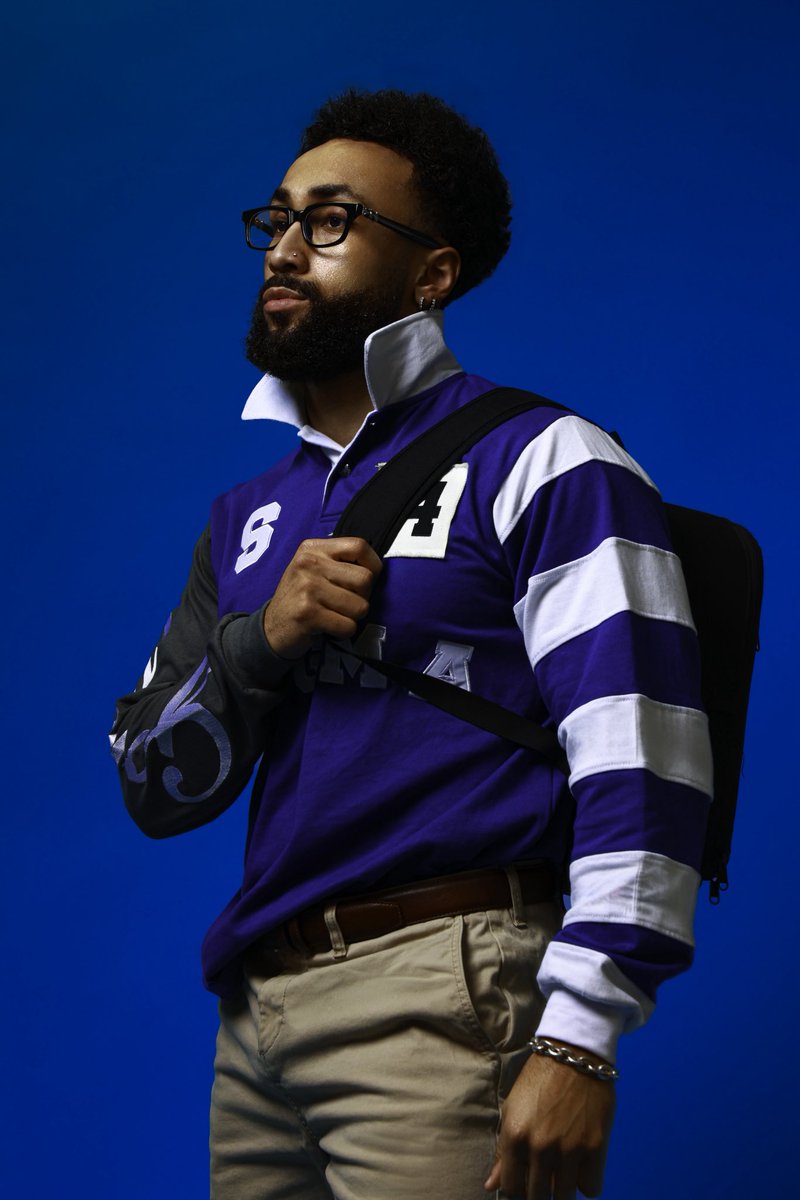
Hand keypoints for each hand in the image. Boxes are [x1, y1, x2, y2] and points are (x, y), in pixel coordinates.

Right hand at [262, 537, 382, 658]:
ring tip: (335, 615)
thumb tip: (377, 569)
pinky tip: (328, 627)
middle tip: (345, 603)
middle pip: (365, 579)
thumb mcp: (313, 569)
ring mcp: (307, 588)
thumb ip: (339, 562)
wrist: (271, 627)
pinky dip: (343, 631)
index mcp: (312, 548)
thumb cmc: (301, 597)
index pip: (359, 546)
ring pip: (360, 606)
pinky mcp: (308, 614)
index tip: (367, 579)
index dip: (373, 564)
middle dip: (363, 597)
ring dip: (353, 617)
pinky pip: (348, 626)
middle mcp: (308, 563)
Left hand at [484, 1046, 615, 1198]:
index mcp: (514, 1134)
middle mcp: (539, 1144)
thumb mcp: (514, 1109)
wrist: (574, 1054)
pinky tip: (582, 1167)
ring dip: (562, 1190)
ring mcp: (569, 1147)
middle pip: (537, 1195)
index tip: (526, 1183)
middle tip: (545, 1178)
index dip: (518, 1189)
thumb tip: (491, 1186)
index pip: (511, 1187)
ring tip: (563, 1173)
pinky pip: (591, 1188)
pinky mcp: (595, 1146)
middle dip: (540, 1191)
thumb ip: (504, 1151)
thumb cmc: (540, 1079)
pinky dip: (587, 1183)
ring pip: (564, 1196)